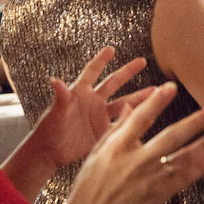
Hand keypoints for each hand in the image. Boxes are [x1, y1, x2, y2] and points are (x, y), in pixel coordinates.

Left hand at [30, 48, 154, 169]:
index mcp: (79, 92)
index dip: (101, 60)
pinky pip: (122, 123)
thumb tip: (55, 80)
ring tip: (155, 90)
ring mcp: (99, 116)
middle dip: (128, 71)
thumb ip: (60, 97)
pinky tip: (148, 115)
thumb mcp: (55, 113)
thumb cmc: (48, 130)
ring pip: (123, 102)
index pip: (92, 71)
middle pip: (113, 82)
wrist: (49, 154)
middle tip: (142, 61)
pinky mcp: (103, 130)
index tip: (111, 49)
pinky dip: (134, 119)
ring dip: (139, 96)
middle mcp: (92, 101)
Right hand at [60, 84, 203, 203]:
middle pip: (169, 138)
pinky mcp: (157, 195)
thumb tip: (128, 106)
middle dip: (193, 124)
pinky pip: (181, 180)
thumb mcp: (98, 151)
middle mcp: (135, 162)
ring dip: (201, 146)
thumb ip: (117, 128)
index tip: (171, 87)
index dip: (155, 102)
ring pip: (181, 160)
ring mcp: (148, 180)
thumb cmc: (91, 183)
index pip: (139, 119)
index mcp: (117, 148)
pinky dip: (196, 170)